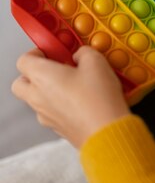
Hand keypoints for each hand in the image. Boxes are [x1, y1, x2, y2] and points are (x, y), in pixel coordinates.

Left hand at [11, 47, 129, 148]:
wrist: (106, 131)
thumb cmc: (98, 99)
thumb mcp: (96, 61)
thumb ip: (83, 52)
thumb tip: (81, 55)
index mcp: (41, 77)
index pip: (24, 60)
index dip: (37, 52)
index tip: (53, 50)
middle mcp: (37, 97)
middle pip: (21, 83)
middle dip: (34, 73)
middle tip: (55, 67)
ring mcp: (45, 115)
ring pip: (35, 99)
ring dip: (47, 89)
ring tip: (73, 83)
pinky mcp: (57, 128)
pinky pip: (50, 112)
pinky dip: (59, 104)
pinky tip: (81, 100)